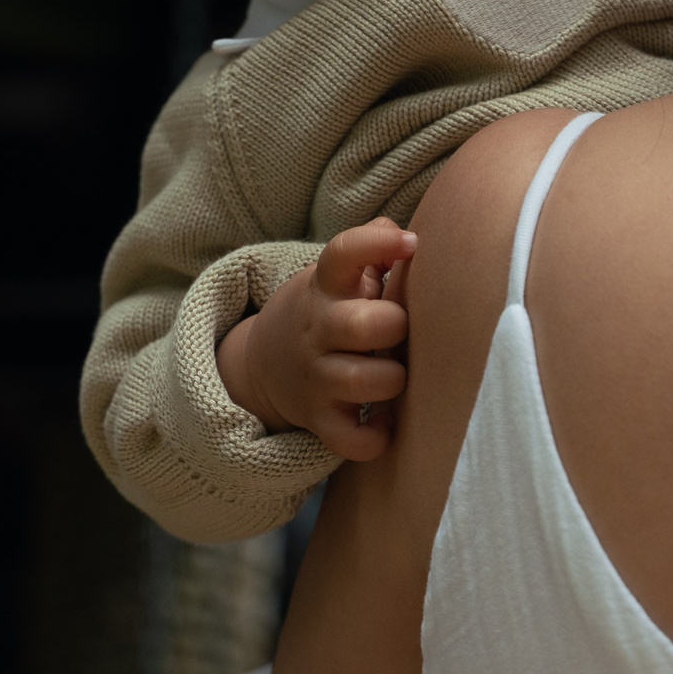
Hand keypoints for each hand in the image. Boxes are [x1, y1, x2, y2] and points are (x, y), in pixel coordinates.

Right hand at [217, 219, 415, 461]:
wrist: (262, 364)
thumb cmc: (326, 310)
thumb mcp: (336, 274)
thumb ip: (371, 246)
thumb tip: (405, 234)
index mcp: (324, 287)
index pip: (342, 253)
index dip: (378, 244)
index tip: (411, 244)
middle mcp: (318, 330)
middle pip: (363, 324)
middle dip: (395, 326)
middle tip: (399, 330)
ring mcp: (316, 378)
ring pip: (364, 382)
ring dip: (392, 380)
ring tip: (394, 375)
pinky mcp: (318, 419)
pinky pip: (350, 439)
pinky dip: (374, 437)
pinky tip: (382, 420)